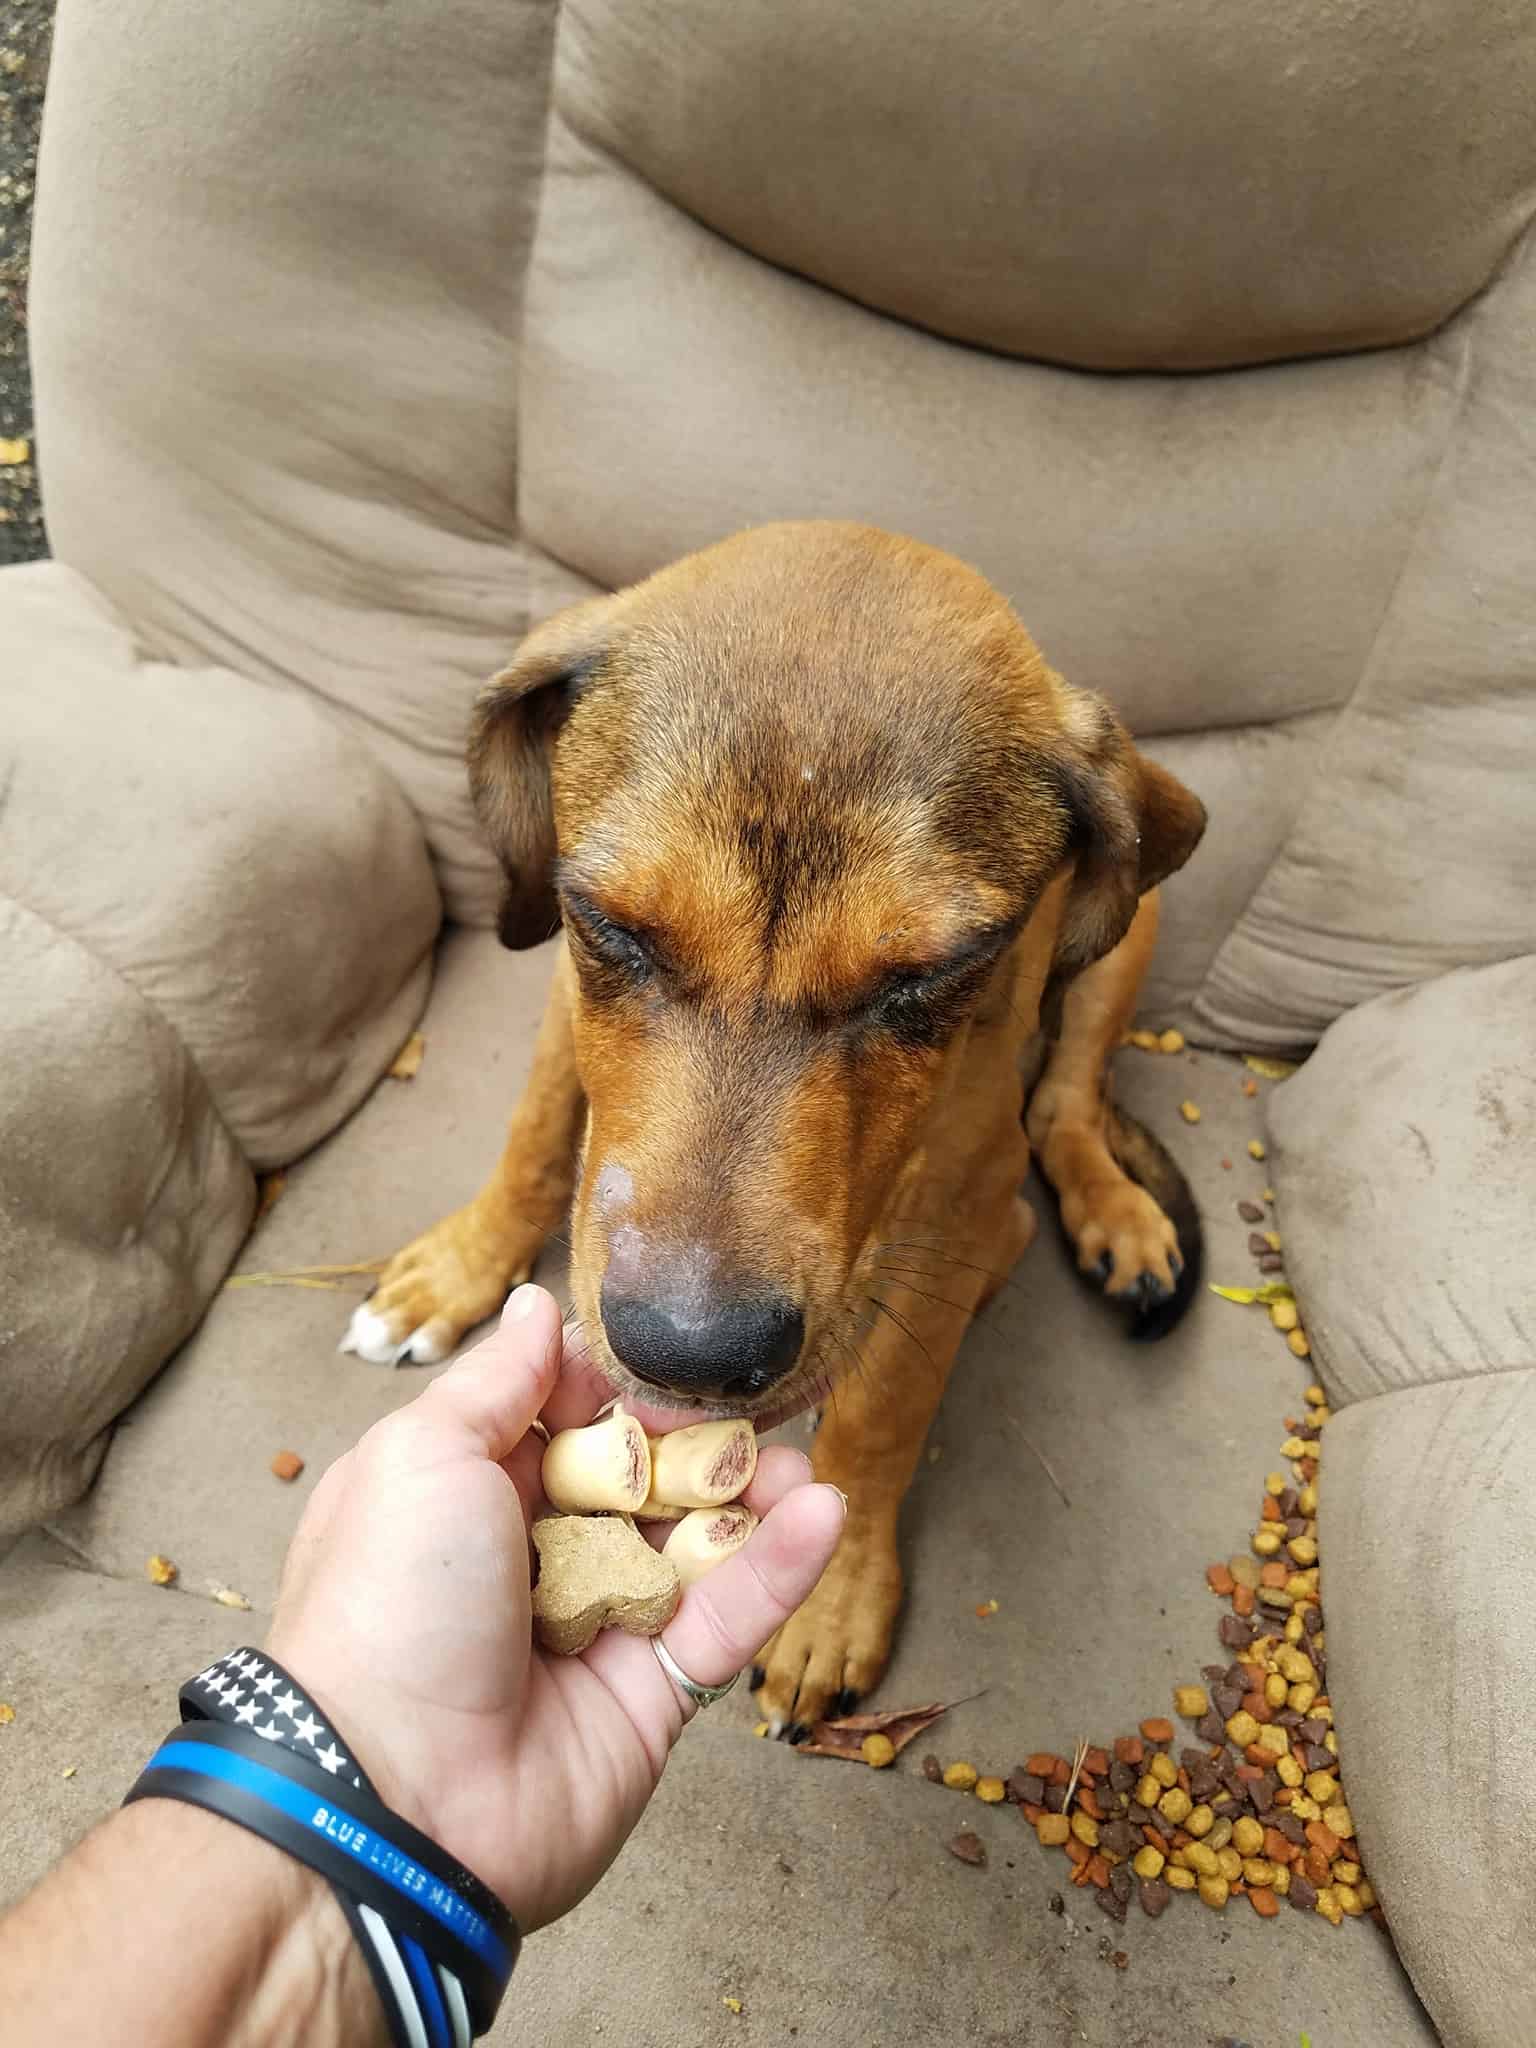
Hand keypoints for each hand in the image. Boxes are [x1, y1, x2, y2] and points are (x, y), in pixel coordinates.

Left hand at [267, 1286, 844, 1930]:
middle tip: (756, 1416)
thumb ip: (495, 1383)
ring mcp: (598, 1628)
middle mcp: (535, 1556)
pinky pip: (724, 1622)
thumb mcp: (421, 1456)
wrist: (391, 1795)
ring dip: (756, 1500)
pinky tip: (824, 1515)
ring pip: (696, 1545)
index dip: (619, 1391)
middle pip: (643, 1479)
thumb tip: (537, 1309)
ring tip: (802, 1470)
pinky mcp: (652, 1696)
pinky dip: (778, 1569)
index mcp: (469, 1493)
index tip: (666, 1370)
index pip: (567, 1420)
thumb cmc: (388, 1603)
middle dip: (704, 1445)